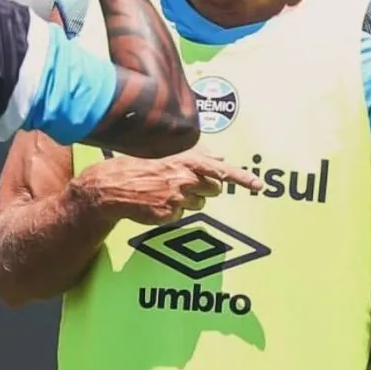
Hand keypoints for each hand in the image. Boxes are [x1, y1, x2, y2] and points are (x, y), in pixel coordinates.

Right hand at [77, 148, 263, 225]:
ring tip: (166, 192)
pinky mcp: (169, 215)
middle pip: (214, 190)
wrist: (111, 187)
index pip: (221, 170)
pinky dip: (173, 211)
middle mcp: (184, 178)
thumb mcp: (166, 153)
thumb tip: (220, 156)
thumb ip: (196, 154)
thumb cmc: (139, 166)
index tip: (259, 186)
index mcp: (185, 160)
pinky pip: (182, 216)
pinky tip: (157, 203)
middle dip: (205, 188)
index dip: (242, 178)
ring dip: (189, 200)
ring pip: (199, 204)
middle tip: (184, 184)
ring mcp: (177, 198)